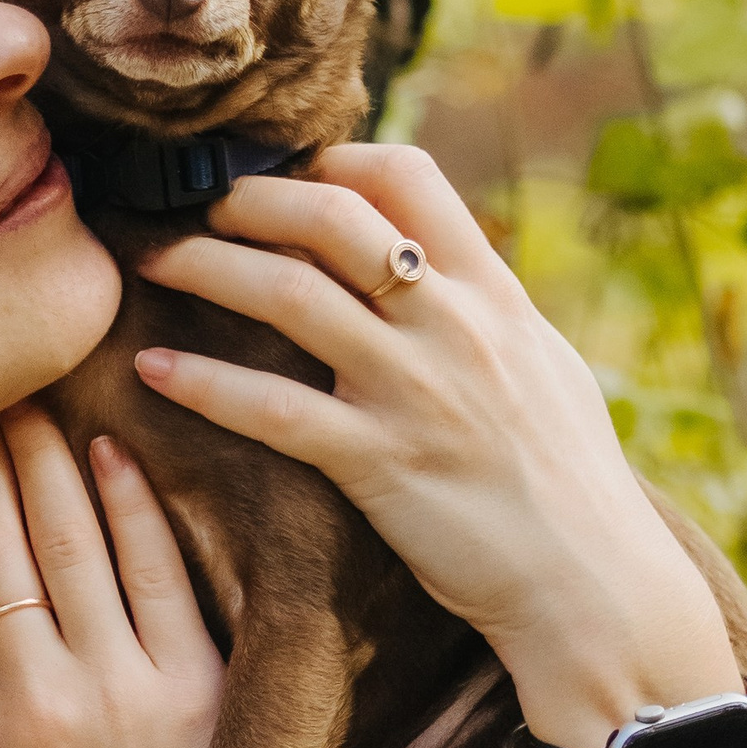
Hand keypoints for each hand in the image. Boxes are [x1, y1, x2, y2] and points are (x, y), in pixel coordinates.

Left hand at [128, 145, 738, 746]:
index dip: (335, 162)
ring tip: (152, 261)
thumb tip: (441, 277)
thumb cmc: (573, 487)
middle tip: (200, 207)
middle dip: (251, 199)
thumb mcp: (547, 371)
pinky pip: (270, 409)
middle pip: (334, 218)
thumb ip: (487, 317)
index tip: (289, 176)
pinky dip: (202, 382)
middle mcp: (452, 326)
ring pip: (289, 297)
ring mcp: (412, 392)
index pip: (409, 177)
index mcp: (495, 295)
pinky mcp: (377, 463)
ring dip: (206, 266)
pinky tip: (152, 371)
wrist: (594, 585)